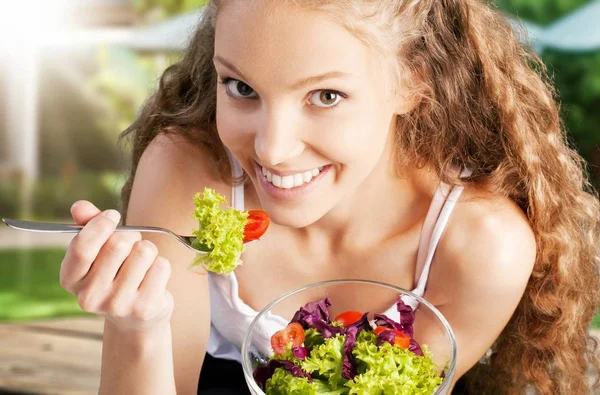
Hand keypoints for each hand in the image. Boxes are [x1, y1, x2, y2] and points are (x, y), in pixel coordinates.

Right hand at [60, 201, 173, 331]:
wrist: (135, 318)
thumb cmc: (114, 274)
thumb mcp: (97, 250)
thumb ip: (87, 224)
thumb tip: (79, 206)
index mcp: (70, 279)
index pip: (82, 247)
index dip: (101, 225)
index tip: (113, 216)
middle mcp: (89, 297)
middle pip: (118, 244)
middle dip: (131, 236)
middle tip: (132, 244)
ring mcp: (117, 305)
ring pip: (143, 252)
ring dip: (147, 249)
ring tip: (142, 262)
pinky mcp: (143, 308)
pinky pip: (161, 266)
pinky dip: (161, 265)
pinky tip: (152, 278)